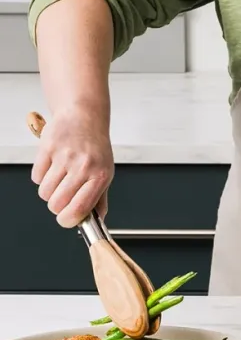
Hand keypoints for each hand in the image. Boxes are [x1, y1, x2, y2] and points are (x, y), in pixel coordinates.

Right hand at [31, 107, 112, 227]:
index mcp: (100, 176)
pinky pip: (36, 177)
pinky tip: (53, 165)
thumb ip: (100, 199)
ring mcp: (65, 157)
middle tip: (64, 194)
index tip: (67, 219)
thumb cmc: (95, 148)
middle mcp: (84, 166)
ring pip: (44, 193)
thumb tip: (97, 221)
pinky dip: (41, 176)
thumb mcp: (105, 173)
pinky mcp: (48, 149)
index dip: (69, 220)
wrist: (85, 117)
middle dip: (57, 205)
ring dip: (49, 190)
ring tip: (60, 177)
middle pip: (56, 205)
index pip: (79, 210)